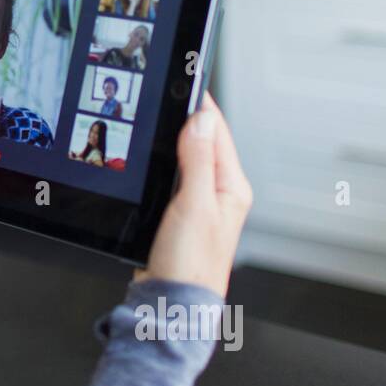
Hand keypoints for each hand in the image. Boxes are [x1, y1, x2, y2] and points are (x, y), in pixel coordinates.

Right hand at [138, 94, 251, 297]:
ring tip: (162, 119)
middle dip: (186, 120)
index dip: (201, 105)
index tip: (187, 81)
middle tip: (170, 94)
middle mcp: (220, 194)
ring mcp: (200, 205)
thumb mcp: (194, 205)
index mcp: (232, 188)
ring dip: (174, 142)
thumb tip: (202, 119)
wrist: (171, 304)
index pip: (217, 133)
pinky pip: (174, 179)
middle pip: (203, 143)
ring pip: (187, 160)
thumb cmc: (189, 265)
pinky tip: (153, 161)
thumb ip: (199, 160)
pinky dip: (163, 165)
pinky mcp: (180, 216)